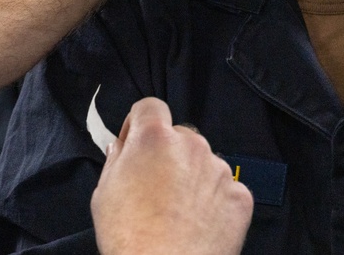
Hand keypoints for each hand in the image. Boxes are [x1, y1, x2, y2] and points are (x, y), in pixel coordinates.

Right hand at [91, 97, 253, 254]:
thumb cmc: (130, 237)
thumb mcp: (103, 191)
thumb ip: (116, 159)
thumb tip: (122, 148)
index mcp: (154, 137)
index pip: (149, 107)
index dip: (138, 124)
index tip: (133, 144)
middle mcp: (191, 145)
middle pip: (179, 137)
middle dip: (167, 154)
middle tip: (153, 187)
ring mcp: (219, 170)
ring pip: (203, 163)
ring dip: (191, 177)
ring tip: (176, 212)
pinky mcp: (240, 196)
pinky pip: (225, 189)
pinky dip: (214, 201)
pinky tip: (198, 223)